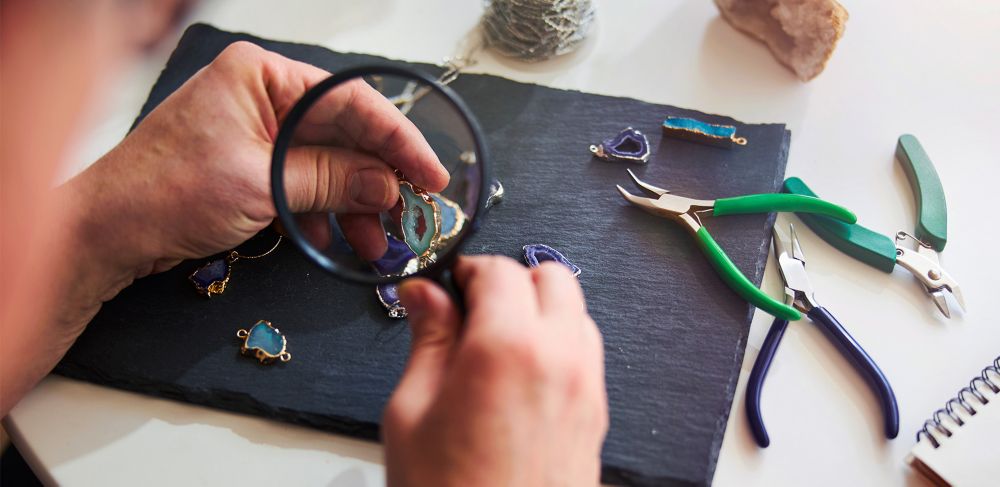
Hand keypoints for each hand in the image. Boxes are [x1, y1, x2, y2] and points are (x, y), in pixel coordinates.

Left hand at [0, 42, 447, 414]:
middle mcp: (262, 97)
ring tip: (376, 242)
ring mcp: (255, 132)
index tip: (429, 173)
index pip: (350, 101)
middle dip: (376, 179)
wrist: (105, 232)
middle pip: (343, 134)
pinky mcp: (249, 166)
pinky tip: (335, 242)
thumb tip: (388, 184)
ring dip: (353, 205)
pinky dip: (321, 214)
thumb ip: (332, 181)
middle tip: (410, 214)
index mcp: (262, 76)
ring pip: (326, 165)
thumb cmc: (163, 192)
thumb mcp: (261, 184)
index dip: (398, 139)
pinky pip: (301, 184)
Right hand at [384, 256, 607, 486]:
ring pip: (576, 310)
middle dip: (511, 282)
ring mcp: (586, 386)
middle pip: (551, 276)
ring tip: (496, 344)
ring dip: (540, 310)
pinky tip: (520, 375)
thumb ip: (428, 340)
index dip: (468, 270)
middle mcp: (559, 358)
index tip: (447, 287)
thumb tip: (426, 295)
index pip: (499, 270)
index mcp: (508, 349)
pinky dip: (559, 343)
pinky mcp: (597, 414)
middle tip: (471, 311)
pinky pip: (586, 351)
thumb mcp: (412, 412)